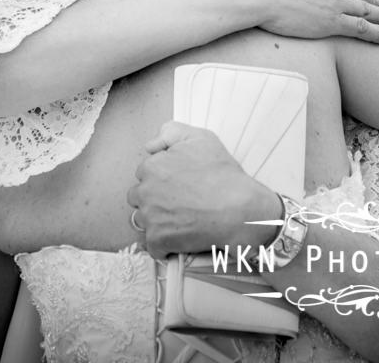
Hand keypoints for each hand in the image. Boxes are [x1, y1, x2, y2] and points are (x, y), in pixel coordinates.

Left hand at [126, 122, 281, 258]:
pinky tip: (182, 237)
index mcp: (153, 167)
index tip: (178, 184)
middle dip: (154, 199)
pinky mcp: (157, 240)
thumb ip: (171, 132)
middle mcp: (146, 191)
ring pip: (144, 220)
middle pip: (139, 197)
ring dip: (157, 221)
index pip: (145, 173)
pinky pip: (153, 245)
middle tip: (180, 202)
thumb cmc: (223, 176)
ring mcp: (150, 217)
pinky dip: (165, 244)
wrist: (239, 210)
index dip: (163, 178)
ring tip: (182, 219)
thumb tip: (150, 146)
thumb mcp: (202, 139)